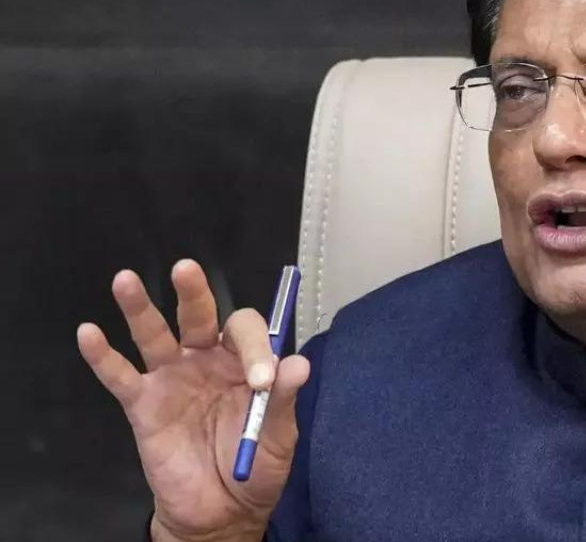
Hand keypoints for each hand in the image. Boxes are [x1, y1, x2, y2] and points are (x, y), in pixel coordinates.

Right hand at [77, 260, 309, 541]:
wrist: (222, 511)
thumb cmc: (255, 469)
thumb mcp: (279, 437)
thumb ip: (284, 400)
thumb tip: (299, 364)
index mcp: (244, 363)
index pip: (247, 335)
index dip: (255, 350)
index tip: (262, 381)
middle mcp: (207, 362)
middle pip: (200, 318)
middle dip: (194, 294)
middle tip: (186, 270)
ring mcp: (172, 379)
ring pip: (154, 336)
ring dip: (140, 308)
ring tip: (126, 280)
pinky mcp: (143, 405)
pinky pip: (120, 377)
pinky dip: (103, 356)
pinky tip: (90, 333)